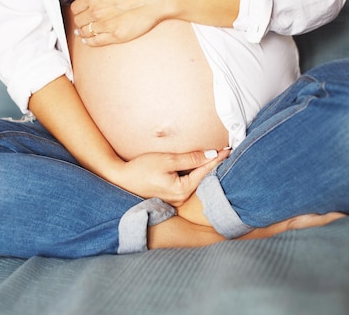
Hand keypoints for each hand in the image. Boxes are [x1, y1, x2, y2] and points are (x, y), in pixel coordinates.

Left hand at [70, 0, 173, 46]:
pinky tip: (89, 41)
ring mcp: (105, 24)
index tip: (80, 13)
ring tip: (85, 33)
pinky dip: (90, 42)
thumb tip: (90, 2)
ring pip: (85, 32)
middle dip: (81, 22)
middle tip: (84, 23)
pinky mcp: (115, 35)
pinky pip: (95, 42)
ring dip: (84, 32)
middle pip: (78, 21)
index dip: (78, 11)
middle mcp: (96, 10)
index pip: (75, 8)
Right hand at [113, 149, 229, 206]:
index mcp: (182, 190)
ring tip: (214, 157)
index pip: (205, 171)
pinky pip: (186, 184)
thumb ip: (190, 158)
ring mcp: (175, 199)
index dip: (217, 159)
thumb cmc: (141, 168)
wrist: (120, 179)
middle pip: (201, 178)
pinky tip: (196, 166)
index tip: (228, 150)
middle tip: (225, 152)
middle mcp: (181, 198)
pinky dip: (192, 174)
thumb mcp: (167, 160)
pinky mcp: (169, 197)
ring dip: (202, 169)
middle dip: (212, 165)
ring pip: (194, 181)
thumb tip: (210, 154)